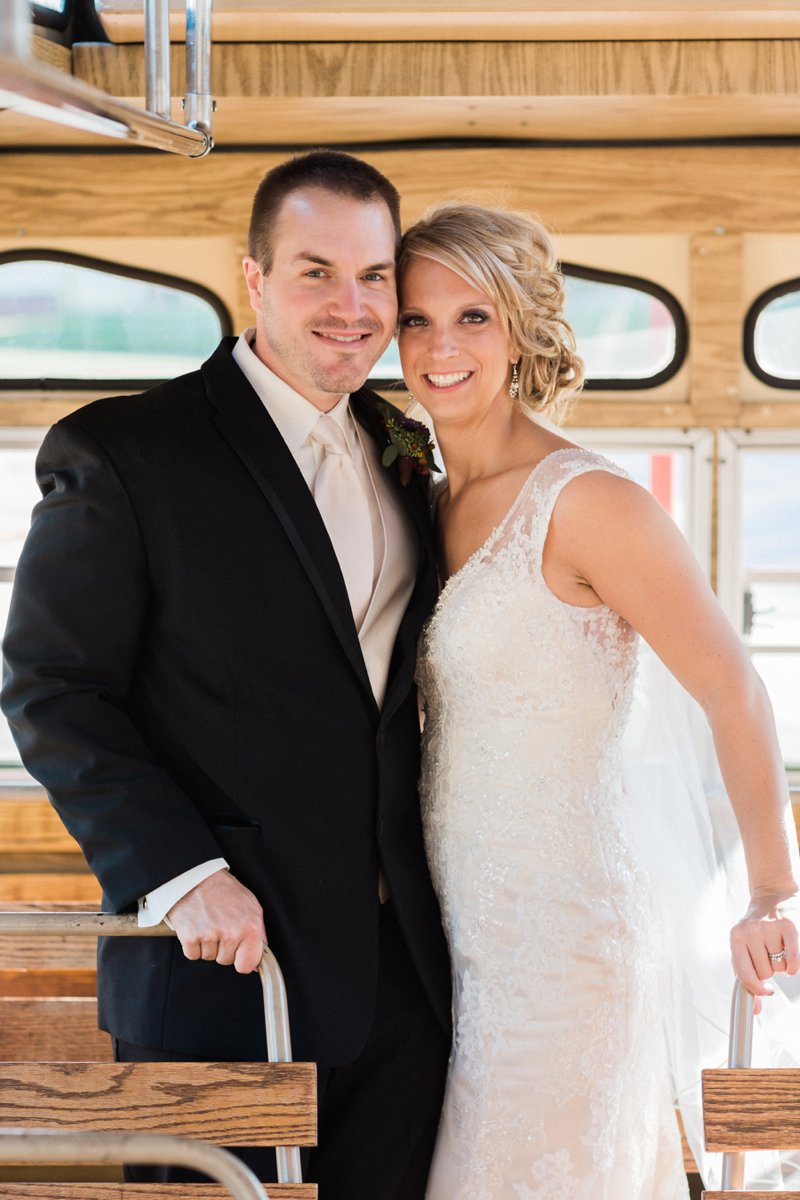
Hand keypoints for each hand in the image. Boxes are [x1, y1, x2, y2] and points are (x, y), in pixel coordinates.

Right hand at [167, 868, 265, 973]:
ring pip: (209, 957)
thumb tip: (259, 958)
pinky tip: (197, 926)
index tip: (238, 953)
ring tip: (208, 922)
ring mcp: (210, 935)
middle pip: (226, 961)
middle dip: (223, 948)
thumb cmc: (224, 890)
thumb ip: (259, 932)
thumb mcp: (251, 906)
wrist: (197, 877)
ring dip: (208, 945)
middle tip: (220, 926)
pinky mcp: (190, 937)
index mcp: (250, 927)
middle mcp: (231, 933)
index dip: (242, 959)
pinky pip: (193, 955)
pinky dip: (193, 944)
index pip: (248, 965)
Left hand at [730, 890, 799, 1009]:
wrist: (771, 896)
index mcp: (735, 938)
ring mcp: (769, 928)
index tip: (766, 992)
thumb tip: (755, 1009)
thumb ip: (747, 976)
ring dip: (781, 964)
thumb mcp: (744, 947)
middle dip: (770, 969)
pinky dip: (793, 966)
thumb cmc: (756, 929)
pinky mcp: (789, 926)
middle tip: (769, 953)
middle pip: (765, 973)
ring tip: (778, 946)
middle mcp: (750, 932)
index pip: (744, 975)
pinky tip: (791, 962)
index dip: (756, 989)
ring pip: (780, 968)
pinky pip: (793, 959)